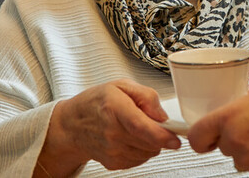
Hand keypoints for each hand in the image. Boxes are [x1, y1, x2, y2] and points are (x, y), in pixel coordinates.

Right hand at [39, 79, 180, 174]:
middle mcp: (112, 133)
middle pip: (149, 142)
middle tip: (152, 121)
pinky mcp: (113, 163)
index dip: (162, 135)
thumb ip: (146, 96)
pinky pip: (140, 159)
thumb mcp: (121, 85)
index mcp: (114, 108)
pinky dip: (142, 149)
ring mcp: (111, 150)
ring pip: (148, 152)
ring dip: (151, 142)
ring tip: (137, 127)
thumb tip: (162, 115)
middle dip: (159, 134)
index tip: (175, 138)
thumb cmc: (96, 102)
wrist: (72, 124)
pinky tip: (131, 138)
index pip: (141, 127)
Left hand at [188, 88, 248, 177]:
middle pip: (222, 147)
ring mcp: (247, 159)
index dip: (200, 138)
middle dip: (234, 140)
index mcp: (227, 118)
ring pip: (239, 159)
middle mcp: (234, 140)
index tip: (205, 140)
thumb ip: (231, 112)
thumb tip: (221, 122)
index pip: (196, 136)